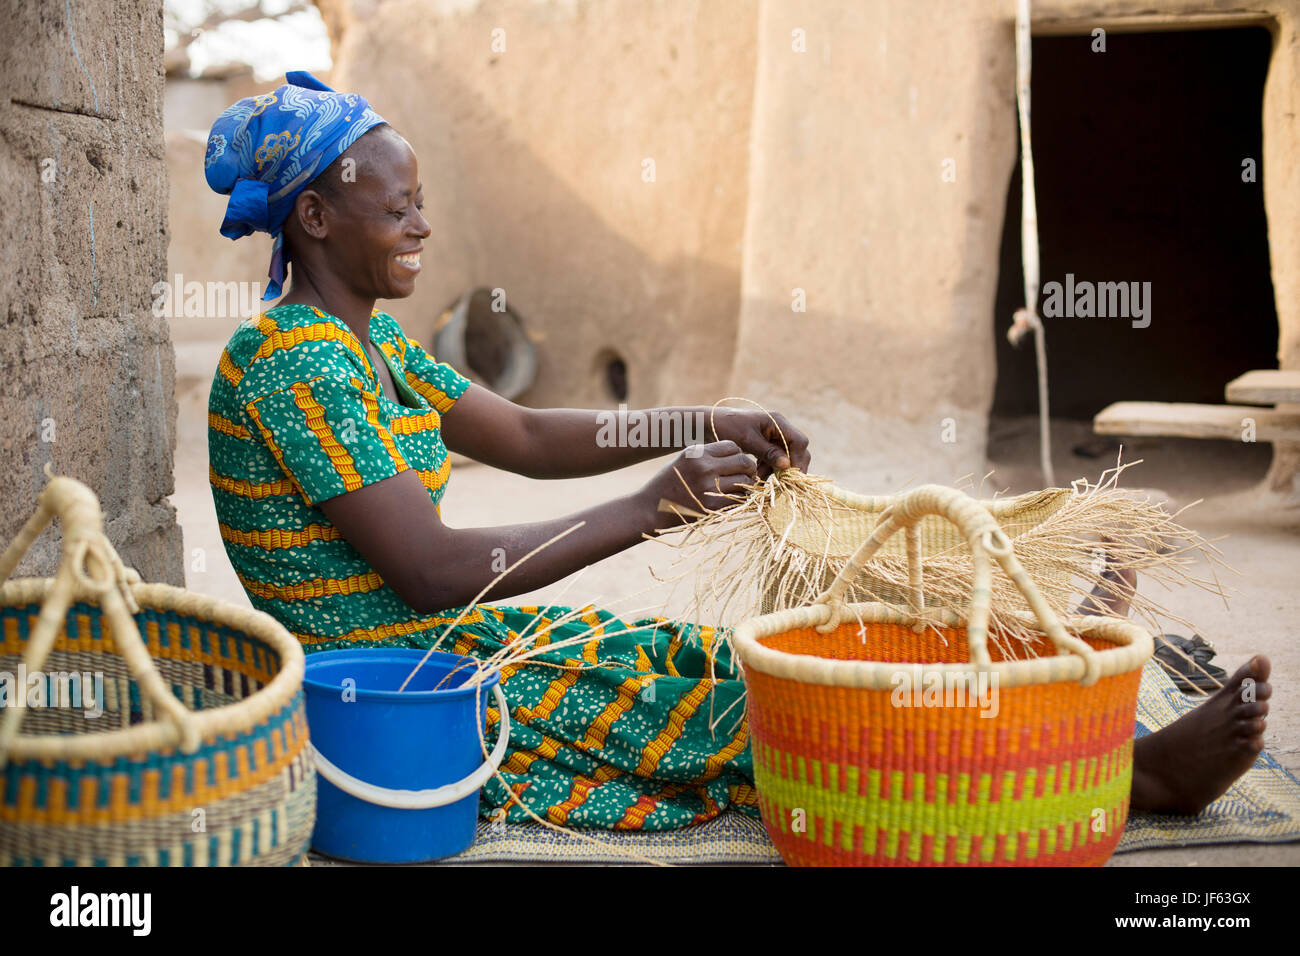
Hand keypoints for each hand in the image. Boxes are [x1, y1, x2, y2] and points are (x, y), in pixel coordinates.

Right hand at [639, 440, 757, 528]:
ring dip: (746, 485)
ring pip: (745, 481)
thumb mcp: (684, 460)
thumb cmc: (669, 483)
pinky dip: (741, 499)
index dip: (738, 454)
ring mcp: (708, 487)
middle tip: (746, 475)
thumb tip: (739, 454)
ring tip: (739, 488)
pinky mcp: (712, 506)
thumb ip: (708, 456)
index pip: (733, 446)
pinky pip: (739, 499)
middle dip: (748, 468)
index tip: (736, 463)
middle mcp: (703, 467)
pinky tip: (733, 499)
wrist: (650, 508)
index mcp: (696, 452)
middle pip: (743, 462)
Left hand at [709, 408, 810, 478]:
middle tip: (782, 484)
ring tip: (760, 480)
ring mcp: (773, 437)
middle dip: (790, 468)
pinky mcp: (766, 446)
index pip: (799, 441)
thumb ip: (768, 452)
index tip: (790, 476)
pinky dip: (768, 470)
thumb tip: (787, 465)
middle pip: (796, 451)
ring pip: (785, 459)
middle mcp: (779, 429)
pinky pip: (774, 461)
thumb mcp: (747, 440)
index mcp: (777, 421)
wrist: (710, 424)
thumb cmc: (727, 427)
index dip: (798, 459)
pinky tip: (757, 478)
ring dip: (776, 472)